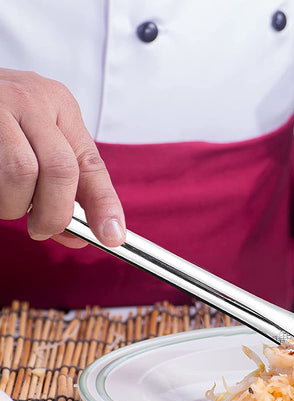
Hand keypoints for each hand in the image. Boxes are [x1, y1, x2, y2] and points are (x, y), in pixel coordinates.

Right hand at [0, 68, 125, 247]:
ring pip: (21, 172)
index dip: (105, 205)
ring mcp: (0, 105)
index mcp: (60, 105)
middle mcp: (33, 100)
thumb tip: (76, 235)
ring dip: (15, 204)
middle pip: (61, 170)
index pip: (92, 165)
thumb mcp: (43, 139)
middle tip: (42, 229)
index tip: (111, 236)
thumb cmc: (4, 121)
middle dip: (55, 212)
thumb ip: (63, 183)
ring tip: (8, 203)